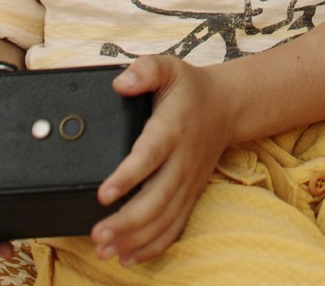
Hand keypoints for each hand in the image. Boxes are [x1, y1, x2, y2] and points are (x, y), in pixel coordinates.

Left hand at [90, 56, 231, 266]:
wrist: (228, 106)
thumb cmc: (191, 89)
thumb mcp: (170, 68)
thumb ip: (146, 70)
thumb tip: (120, 83)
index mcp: (172, 129)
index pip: (150, 156)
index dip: (128, 177)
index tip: (104, 194)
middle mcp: (182, 160)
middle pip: (157, 199)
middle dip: (126, 222)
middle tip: (97, 234)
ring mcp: (188, 181)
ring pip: (164, 219)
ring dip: (135, 239)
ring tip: (104, 249)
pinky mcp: (190, 194)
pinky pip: (175, 227)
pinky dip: (153, 247)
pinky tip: (127, 256)